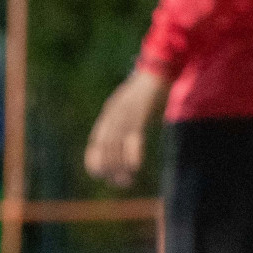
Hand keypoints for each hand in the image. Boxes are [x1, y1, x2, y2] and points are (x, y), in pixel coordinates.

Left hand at [84, 67, 169, 187]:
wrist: (158, 69)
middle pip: (105, 146)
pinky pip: (133, 136)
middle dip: (109, 167)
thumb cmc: (148, 90)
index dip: (94, 159)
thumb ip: (126, 121)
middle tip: (117, 183)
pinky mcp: (140, 112)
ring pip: (116, 144)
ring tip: (126, 181)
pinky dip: (133, 153)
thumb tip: (127, 138)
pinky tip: (135, 167)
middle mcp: (113, 115)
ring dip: (120, 165)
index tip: (98, 175)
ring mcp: (125, 113)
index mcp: (109, 115)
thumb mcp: (132, 106)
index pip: (95, 141)